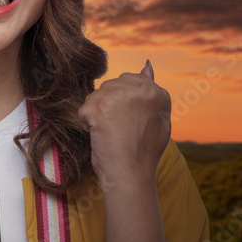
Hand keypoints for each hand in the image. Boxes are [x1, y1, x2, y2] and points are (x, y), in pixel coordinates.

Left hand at [76, 59, 170, 192]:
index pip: (129, 79)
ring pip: (95, 96)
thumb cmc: (143, 153)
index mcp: (157, 92)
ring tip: (111, 133)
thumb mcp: (158, 119)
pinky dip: (87, 124)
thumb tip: (146, 64)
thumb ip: (151, 91)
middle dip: (108, 106)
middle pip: (109, 86)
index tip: (127, 120)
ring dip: (96, 115)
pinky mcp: (100, 108)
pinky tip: (100, 137)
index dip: (122, 101)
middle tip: (119, 130)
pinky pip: (84, 109)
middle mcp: (141, 90)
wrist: (131, 176)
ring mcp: (120, 97)